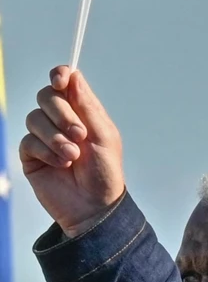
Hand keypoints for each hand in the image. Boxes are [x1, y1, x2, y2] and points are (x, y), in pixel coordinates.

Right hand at [19, 67, 124, 236]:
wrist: (94, 206)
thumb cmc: (105, 171)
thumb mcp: (103, 136)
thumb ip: (87, 106)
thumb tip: (73, 75)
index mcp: (82, 112)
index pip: (65, 83)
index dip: (60, 76)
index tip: (60, 81)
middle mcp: (61, 120)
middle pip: (46, 97)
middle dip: (62, 114)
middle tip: (80, 135)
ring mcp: (44, 136)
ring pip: (34, 118)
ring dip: (55, 137)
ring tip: (73, 156)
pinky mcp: (31, 154)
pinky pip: (28, 141)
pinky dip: (46, 151)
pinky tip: (61, 164)